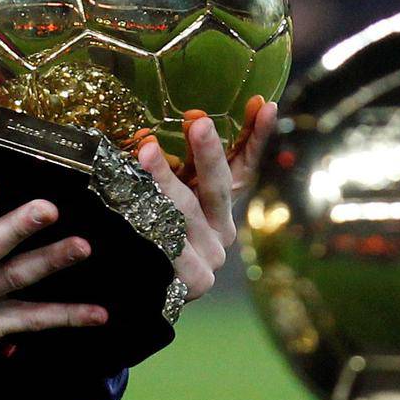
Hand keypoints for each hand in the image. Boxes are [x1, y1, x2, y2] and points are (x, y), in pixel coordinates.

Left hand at [135, 96, 278, 298]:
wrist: (136, 295)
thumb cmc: (149, 233)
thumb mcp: (165, 194)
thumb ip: (170, 166)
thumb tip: (152, 128)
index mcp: (221, 204)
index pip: (245, 165)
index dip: (256, 137)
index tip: (263, 105)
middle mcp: (222, 228)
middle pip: (219, 186)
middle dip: (208, 152)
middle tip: (198, 121)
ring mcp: (210, 256)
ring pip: (186, 212)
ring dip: (165, 179)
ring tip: (147, 149)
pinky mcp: (193, 281)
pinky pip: (172, 247)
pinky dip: (153, 224)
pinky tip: (136, 205)